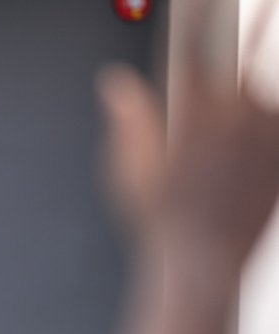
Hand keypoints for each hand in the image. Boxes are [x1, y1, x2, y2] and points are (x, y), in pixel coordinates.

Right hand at [97, 11, 278, 273]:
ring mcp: (269, 137)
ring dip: (249, 111)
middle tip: (237, 68)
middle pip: (243, 65)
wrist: (202, 264)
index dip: (202, 14)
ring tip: (220, 159)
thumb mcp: (129, 170)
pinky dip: (266, 134)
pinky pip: (278, 127)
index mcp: (195, 114)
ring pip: (265, 99)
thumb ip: (129, 119)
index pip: (199, 47)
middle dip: (238, 60)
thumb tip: (116, 84)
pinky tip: (241, 165)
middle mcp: (238, 117)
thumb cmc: (162, 222)